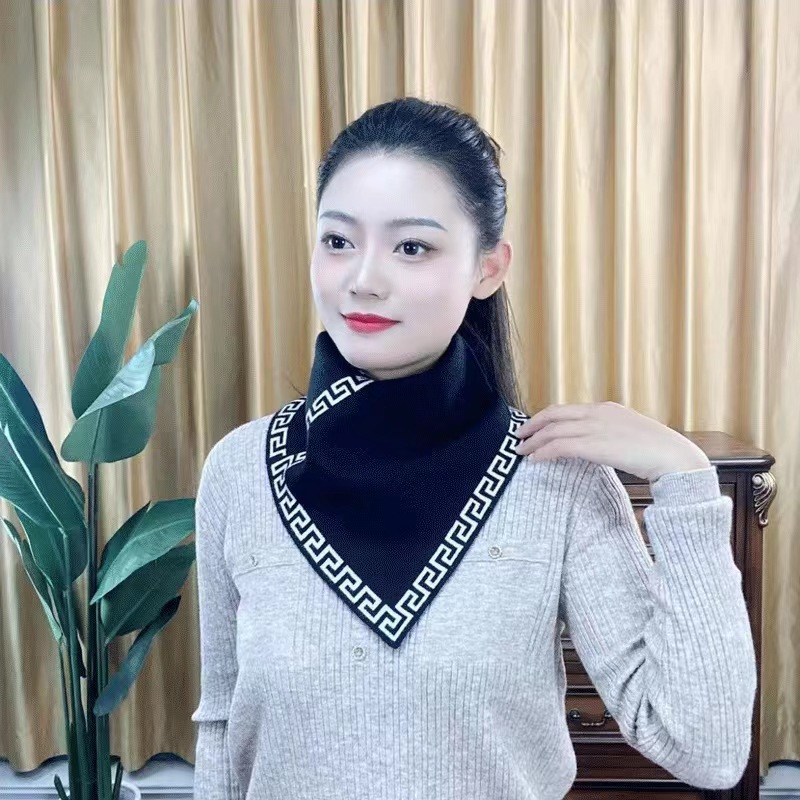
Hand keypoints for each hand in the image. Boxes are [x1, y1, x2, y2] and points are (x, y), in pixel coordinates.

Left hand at [513, 401, 711, 481]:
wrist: (674, 457)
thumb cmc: (657, 452)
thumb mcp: (629, 434)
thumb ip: (609, 435)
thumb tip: (593, 446)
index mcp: (606, 408)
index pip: (567, 409)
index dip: (546, 418)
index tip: (534, 426)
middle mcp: (598, 413)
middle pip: (554, 415)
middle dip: (533, 425)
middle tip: (519, 436)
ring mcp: (596, 427)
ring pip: (554, 430)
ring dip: (534, 442)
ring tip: (522, 452)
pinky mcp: (595, 445)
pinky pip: (560, 446)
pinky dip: (544, 452)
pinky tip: (536, 460)